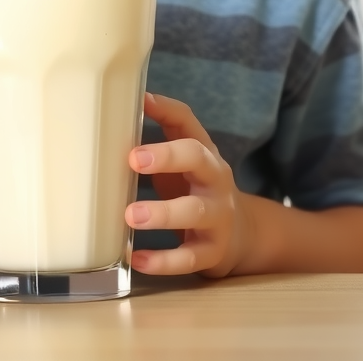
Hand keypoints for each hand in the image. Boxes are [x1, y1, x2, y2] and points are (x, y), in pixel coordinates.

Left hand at [125, 92, 252, 277]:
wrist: (242, 235)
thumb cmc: (195, 187)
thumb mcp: (183, 160)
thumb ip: (157, 136)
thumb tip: (120, 106)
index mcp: (203, 152)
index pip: (188, 122)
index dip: (166, 109)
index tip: (140, 102)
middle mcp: (215, 179)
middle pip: (198, 158)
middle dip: (167, 156)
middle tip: (133, 159)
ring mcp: (218, 216)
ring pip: (194, 211)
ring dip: (163, 213)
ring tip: (131, 216)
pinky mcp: (213, 251)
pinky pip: (189, 257)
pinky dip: (163, 261)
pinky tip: (137, 259)